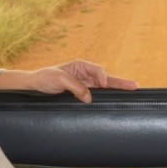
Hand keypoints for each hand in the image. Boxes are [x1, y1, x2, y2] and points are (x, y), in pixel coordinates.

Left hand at [0, 60, 137, 102]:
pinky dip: (106, 98)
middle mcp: (85, 75)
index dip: (103, 76)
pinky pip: (96, 96)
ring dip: (116, 90)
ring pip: (104, 88)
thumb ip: (75, 86)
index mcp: (80, 66)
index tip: (104, 84)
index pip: (98, 70)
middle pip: (106, 78)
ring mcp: (84, 85)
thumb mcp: (58, 79)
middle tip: (135, 86)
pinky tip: (114, 101)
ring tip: (131, 92)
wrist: (32, 87)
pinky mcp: (81, 95)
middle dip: (120, 82)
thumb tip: (89, 98)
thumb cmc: (44, 78)